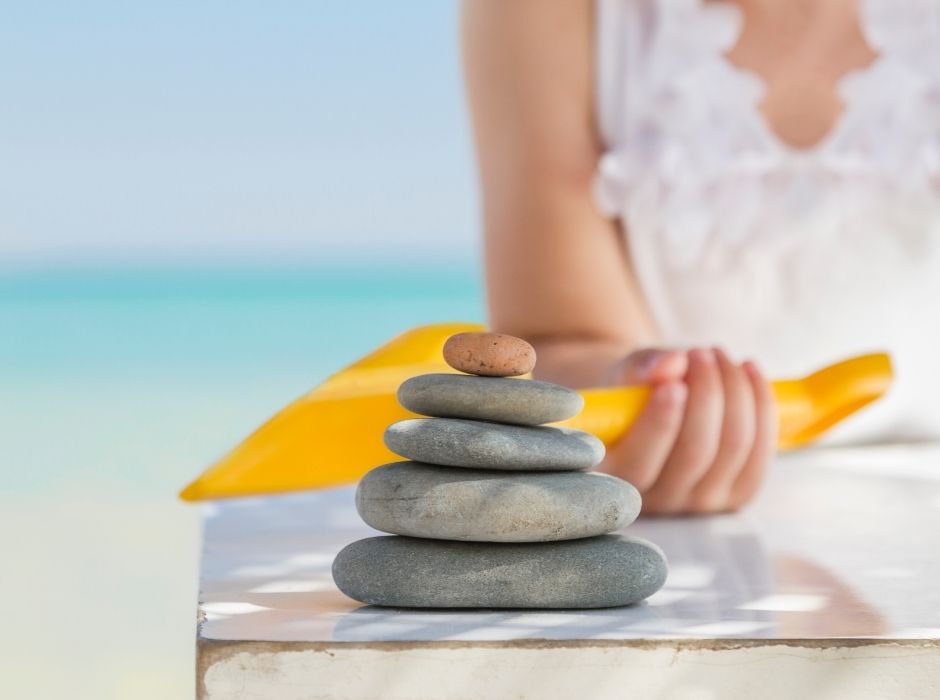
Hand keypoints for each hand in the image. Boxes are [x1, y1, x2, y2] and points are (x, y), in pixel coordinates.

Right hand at [597, 347, 776, 514]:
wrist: (654, 413)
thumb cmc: (631, 394)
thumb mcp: (624, 377)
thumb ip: (640, 370)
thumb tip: (672, 363)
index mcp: (614, 477)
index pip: (639, 462)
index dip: (661, 424)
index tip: (673, 384)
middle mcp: (655, 501)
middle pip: (696, 451)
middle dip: (707, 392)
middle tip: (700, 352)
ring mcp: (698, 504)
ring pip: (733, 447)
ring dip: (735, 390)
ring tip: (718, 355)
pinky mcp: (735, 496)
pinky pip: (760, 452)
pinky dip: (761, 405)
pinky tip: (749, 370)